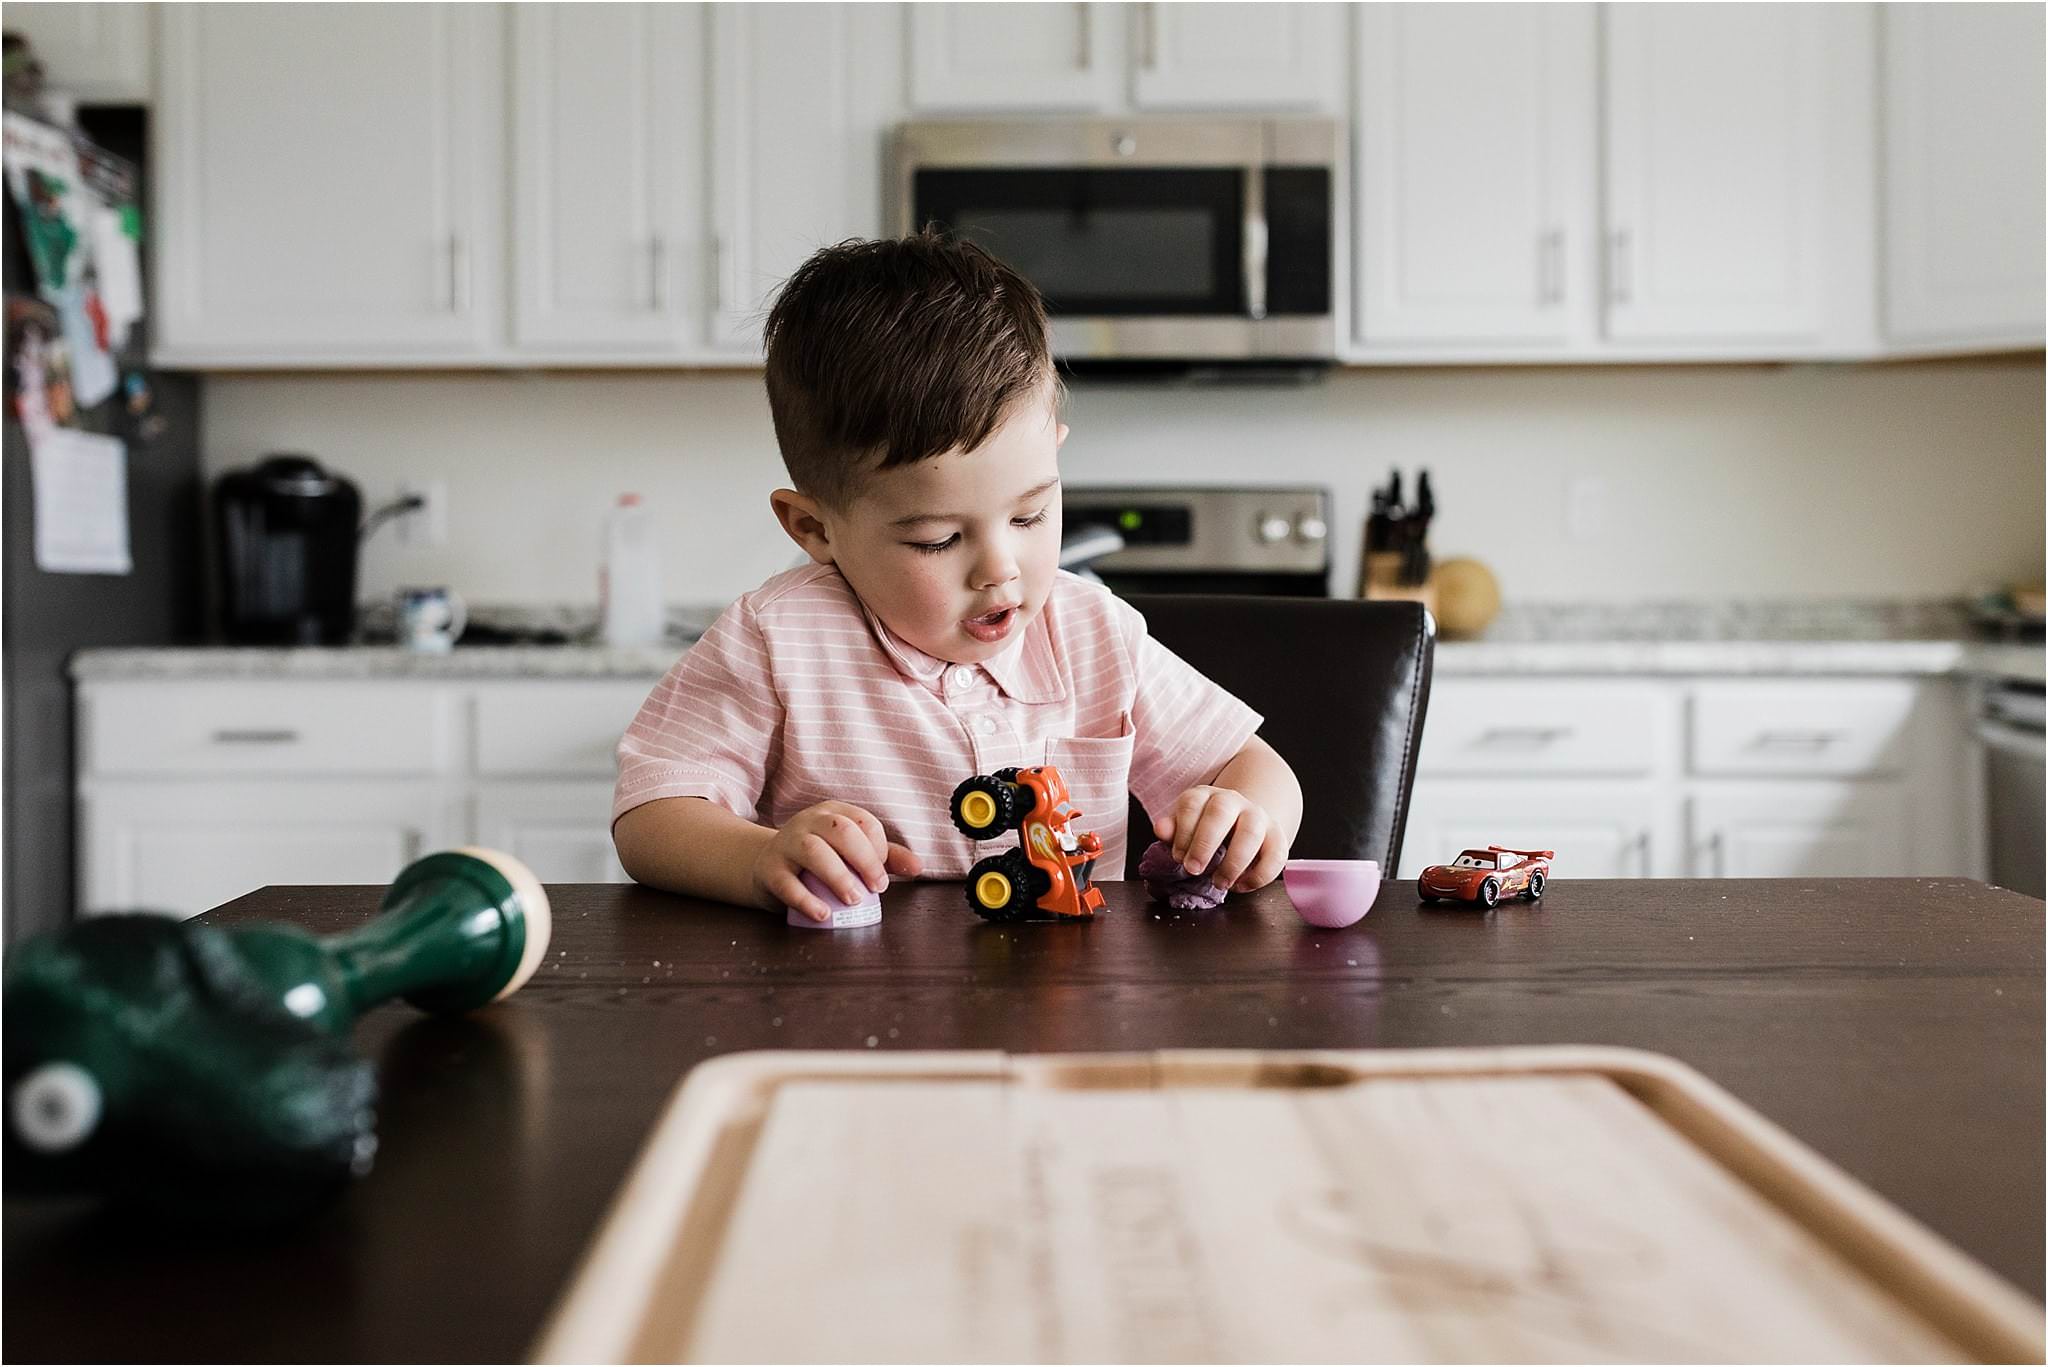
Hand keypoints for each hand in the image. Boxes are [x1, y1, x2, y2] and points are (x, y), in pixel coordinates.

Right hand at [753, 801, 921, 921]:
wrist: (765, 866)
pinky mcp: (769, 869)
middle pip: (840, 830)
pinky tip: (823, 913)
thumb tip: (918, 866)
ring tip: (853, 899)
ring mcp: (786, 843)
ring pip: (811, 850)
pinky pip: (786, 882)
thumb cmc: (817, 859)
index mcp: (833, 813)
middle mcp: (809, 822)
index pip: (862, 821)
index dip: (878, 847)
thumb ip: (884, 858)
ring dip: (837, 875)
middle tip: (877, 888)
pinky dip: (806, 899)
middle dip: (864, 859)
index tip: (881, 874)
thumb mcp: (849, 852)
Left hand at [1154, 786, 1287, 893]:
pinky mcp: (1277, 837)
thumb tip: (1161, 830)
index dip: (1183, 830)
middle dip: (1205, 842)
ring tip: (1220, 883)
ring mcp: (1258, 817)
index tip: (1177, 857)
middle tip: (1193, 870)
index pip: (1192, 803)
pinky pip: (1276, 853)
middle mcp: (1233, 801)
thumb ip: (1173, 830)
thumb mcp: (1187, 827)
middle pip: (1221, 811)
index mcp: (1205, 796)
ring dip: (1234, 861)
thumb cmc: (1207, 830)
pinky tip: (1241, 886)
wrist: (1242, 824)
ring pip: (1251, 832)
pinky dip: (1260, 875)